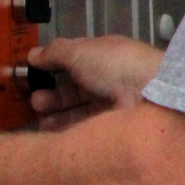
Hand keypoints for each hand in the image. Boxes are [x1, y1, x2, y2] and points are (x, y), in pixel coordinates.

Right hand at [26, 36, 163, 131]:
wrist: (151, 94)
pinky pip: (87, 127)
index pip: (76, 62)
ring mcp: (114, 104)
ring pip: (80, 110)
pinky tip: (51, 132)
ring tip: (39, 119)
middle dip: (53, 95)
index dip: (54, 68)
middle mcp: (110, 80)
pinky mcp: (115, 127)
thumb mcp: (80, 51)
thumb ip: (55, 52)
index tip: (32, 77)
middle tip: (34, 102)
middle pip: (76, 89)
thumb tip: (33, 54)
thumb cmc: (115, 66)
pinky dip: (68, 129)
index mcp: (105, 56)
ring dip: (57, 114)